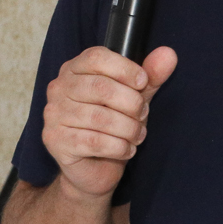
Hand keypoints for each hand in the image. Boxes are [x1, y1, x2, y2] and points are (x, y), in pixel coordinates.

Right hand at [41, 45, 177, 199]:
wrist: (93, 169)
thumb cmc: (112, 127)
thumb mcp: (134, 97)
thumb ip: (150, 76)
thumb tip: (168, 54)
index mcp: (74, 69)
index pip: (96, 57)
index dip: (125, 68)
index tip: (143, 83)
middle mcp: (58, 88)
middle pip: (100, 87)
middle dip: (132, 103)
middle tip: (143, 115)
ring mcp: (54, 114)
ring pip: (100, 117)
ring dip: (128, 128)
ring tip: (137, 134)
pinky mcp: (56, 140)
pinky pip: (94, 141)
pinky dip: (119, 146)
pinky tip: (126, 149)